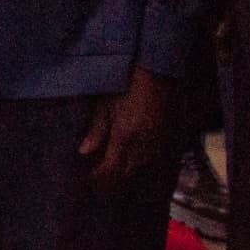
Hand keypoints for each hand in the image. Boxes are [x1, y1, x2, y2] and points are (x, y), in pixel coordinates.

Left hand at [79, 66, 171, 181]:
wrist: (157, 71)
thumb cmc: (127, 84)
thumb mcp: (106, 104)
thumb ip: (96, 130)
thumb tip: (83, 151)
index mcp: (124, 138)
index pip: (110, 170)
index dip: (98, 177)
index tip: (88, 177)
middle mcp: (142, 147)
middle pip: (125, 174)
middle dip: (111, 178)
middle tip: (99, 173)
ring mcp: (156, 144)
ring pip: (140, 168)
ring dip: (126, 170)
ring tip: (115, 165)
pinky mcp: (166, 138)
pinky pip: (153, 159)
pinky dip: (141, 161)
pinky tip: (133, 155)